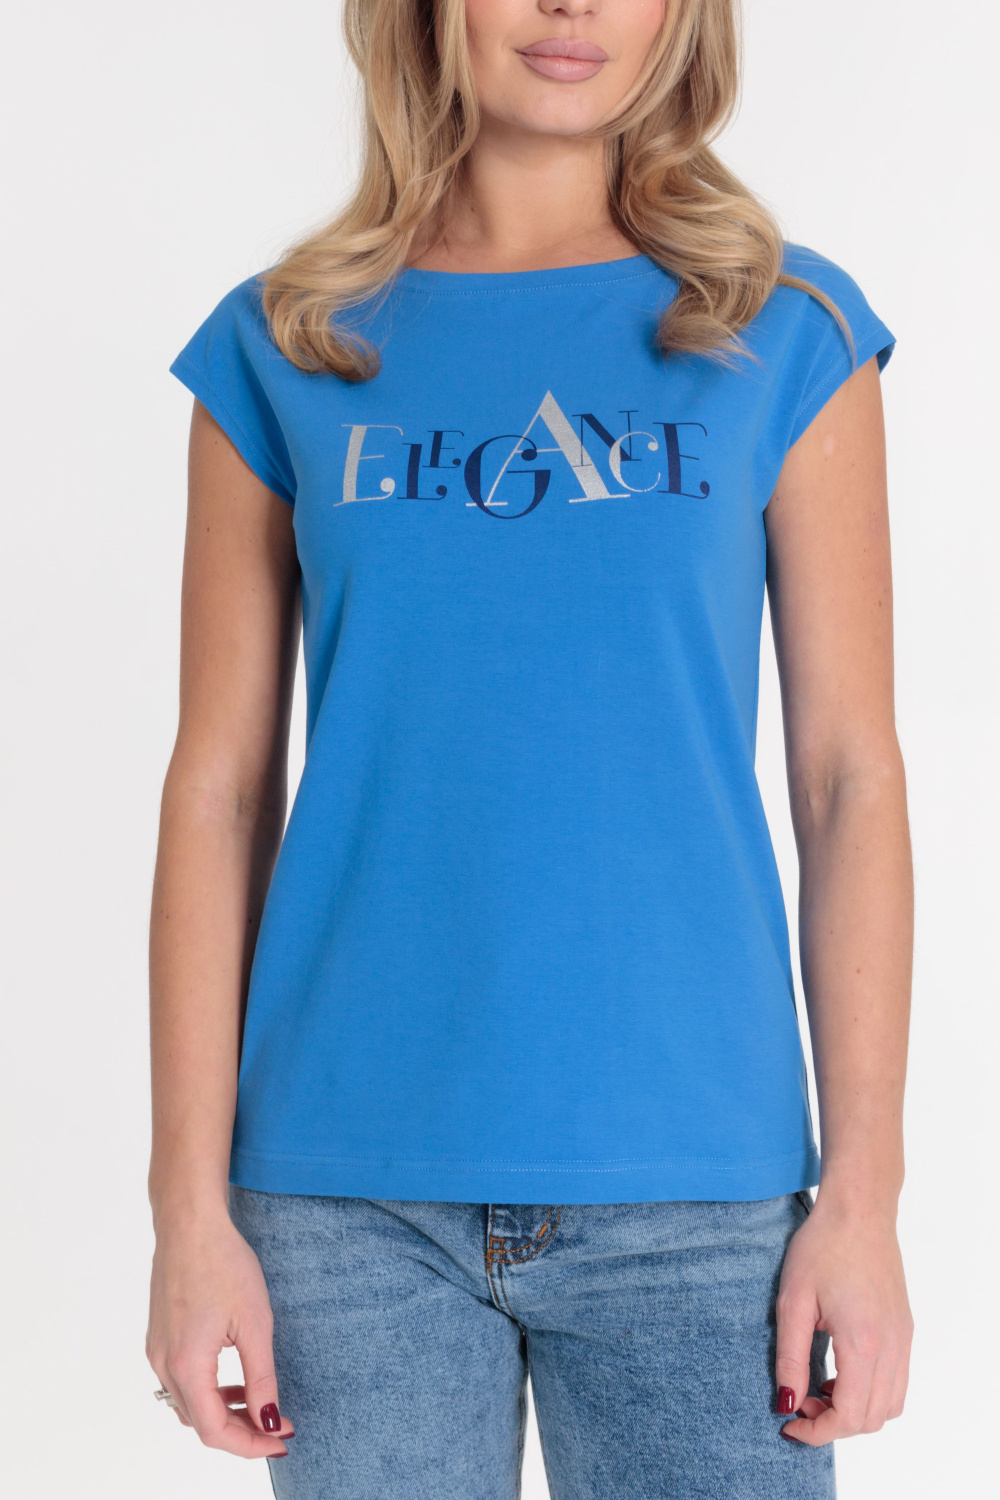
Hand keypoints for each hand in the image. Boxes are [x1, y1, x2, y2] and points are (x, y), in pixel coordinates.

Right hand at [146, 1206, 294, 1458]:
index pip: (215, 1431)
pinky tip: (234, 1378)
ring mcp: (157, 1351)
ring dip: (223, 1412)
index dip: (250, 1444)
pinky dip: (209, 1391)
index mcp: (187, 1366)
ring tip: (259, 1405)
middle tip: (278, 1426)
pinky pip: (182, 1381)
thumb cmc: (223, 1264)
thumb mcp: (254, 1323)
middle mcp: (164, 1365)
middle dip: (240, 1432)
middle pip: (200, 1423)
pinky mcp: (159, 1336)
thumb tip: (269, 1421)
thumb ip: (261, 1379)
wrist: (189, 1223)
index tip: (283, 1439)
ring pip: (189, 1404)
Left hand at [775, 1195, 912, 1444]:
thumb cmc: (822, 1247)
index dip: (817, 1431)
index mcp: (863, 1342)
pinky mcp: (904, 1330)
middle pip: (872, 1418)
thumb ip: (790, 1358)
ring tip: (817, 1386)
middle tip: (798, 1400)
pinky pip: (896, 1382)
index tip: (788, 1422)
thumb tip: (786, 1402)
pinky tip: (839, 1371)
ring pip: (889, 1405)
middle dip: (833, 1423)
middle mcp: (891, 1347)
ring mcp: (903, 1339)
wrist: (859, 1211)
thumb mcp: (793, 1302)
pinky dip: (870, 1392)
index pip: (849, 1415)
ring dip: (854, 1411)